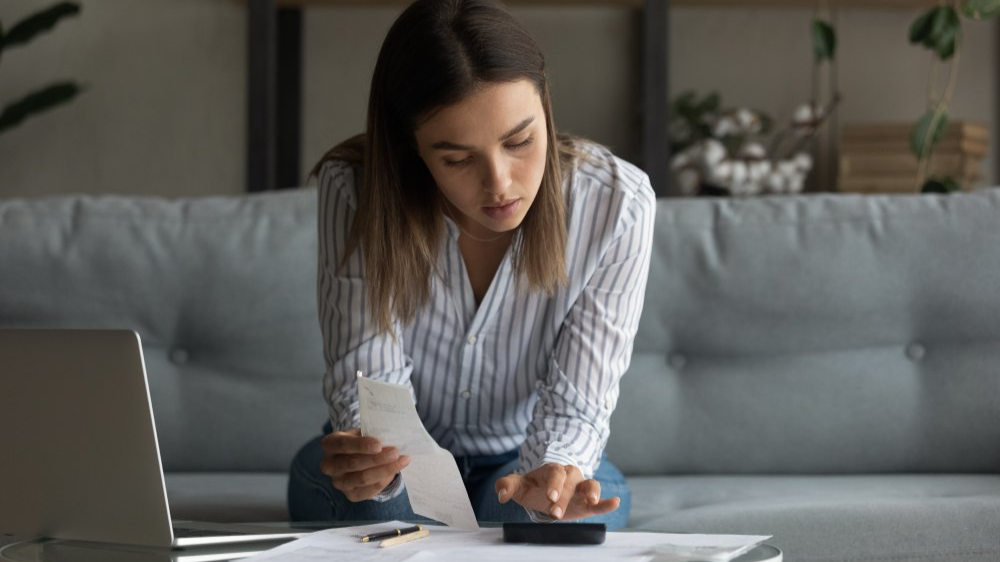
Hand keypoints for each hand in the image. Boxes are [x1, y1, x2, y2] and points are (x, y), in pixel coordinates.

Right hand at [319, 428, 410, 501]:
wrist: (355, 457)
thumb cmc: (360, 441)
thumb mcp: (361, 433)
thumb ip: (372, 435)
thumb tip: (391, 438)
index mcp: (330, 445)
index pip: (343, 445)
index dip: (361, 445)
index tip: (379, 445)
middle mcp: (329, 466)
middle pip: (353, 463)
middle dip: (377, 458)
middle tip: (395, 452)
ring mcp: (338, 483)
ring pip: (362, 479)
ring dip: (384, 470)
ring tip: (401, 461)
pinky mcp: (350, 495)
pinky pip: (368, 491)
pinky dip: (383, 481)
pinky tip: (393, 472)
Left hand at [495, 463, 619, 520]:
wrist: (546, 491)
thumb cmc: (533, 487)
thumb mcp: (518, 485)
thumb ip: (507, 486)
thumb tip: (500, 495)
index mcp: (553, 471)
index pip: (555, 474)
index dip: (554, 484)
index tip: (550, 496)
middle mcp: (570, 476)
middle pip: (571, 483)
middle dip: (565, 497)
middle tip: (555, 512)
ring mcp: (581, 488)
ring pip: (591, 485)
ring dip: (593, 492)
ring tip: (593, 500)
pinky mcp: (588, 502)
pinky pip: (601, 501)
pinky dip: (608, 502)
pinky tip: (615, 502)